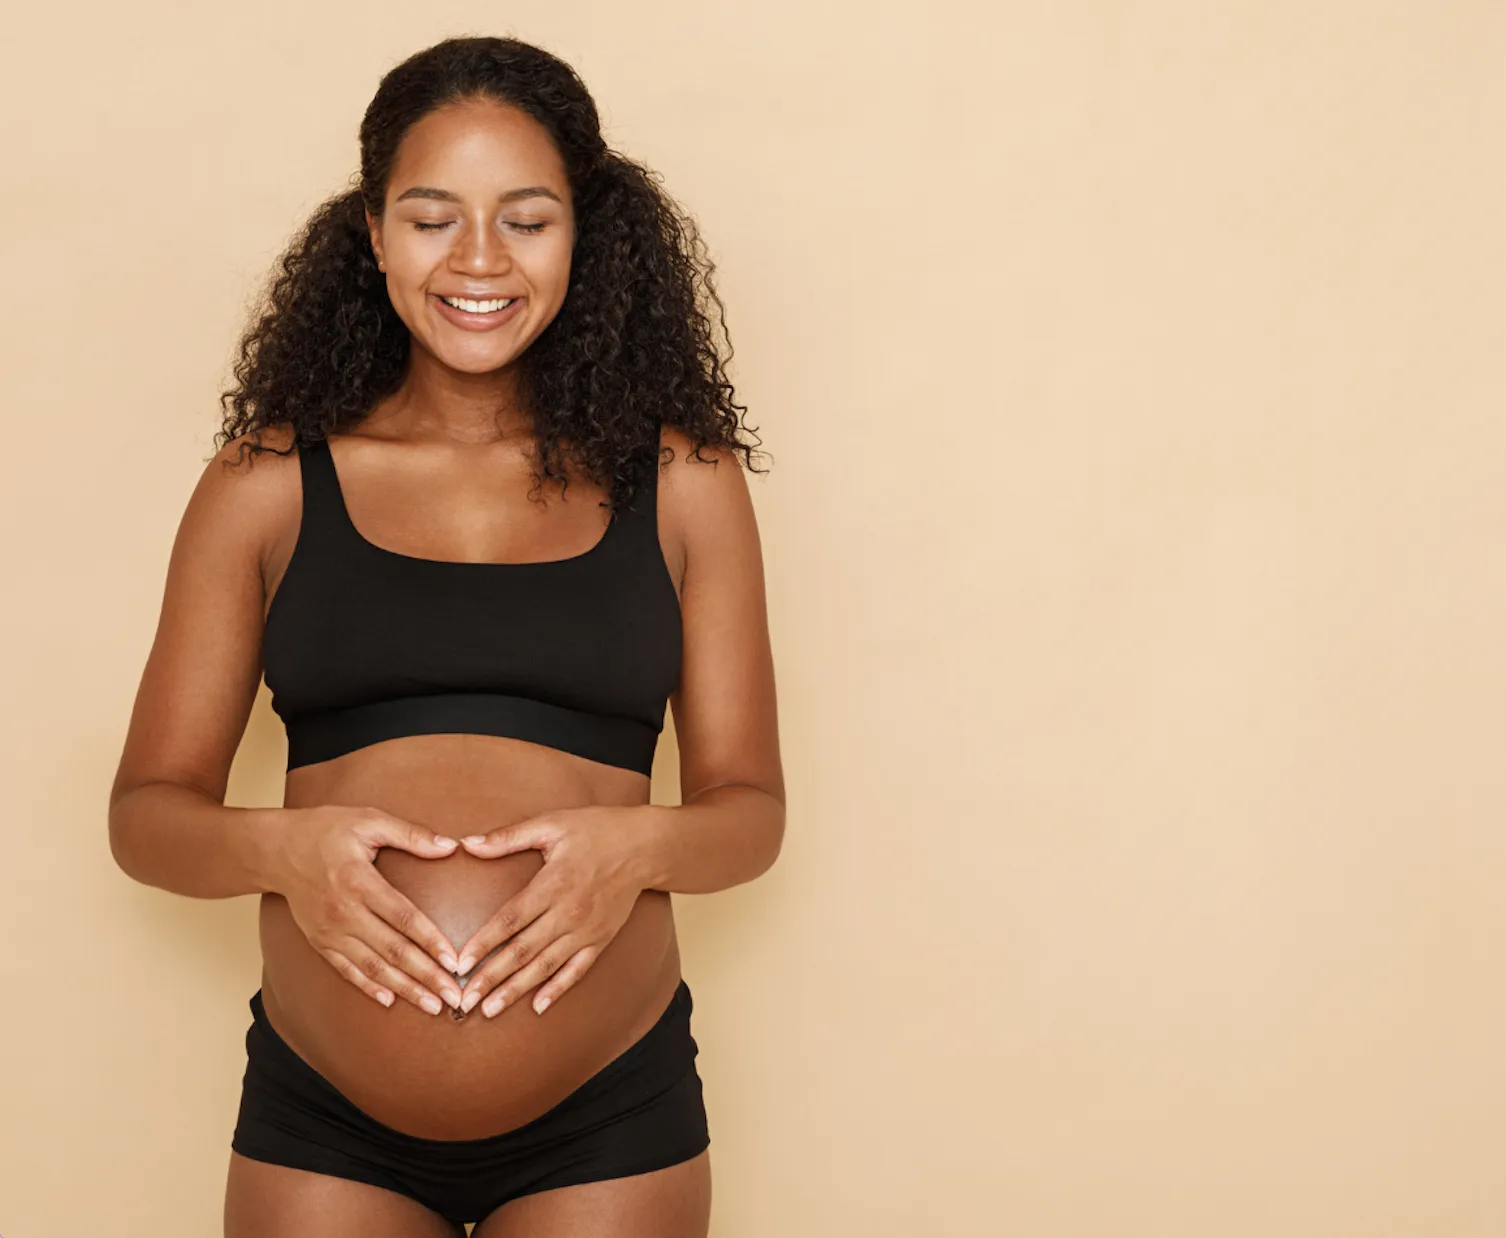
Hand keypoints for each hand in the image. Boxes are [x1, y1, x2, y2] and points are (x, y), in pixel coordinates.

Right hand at [272, 804, 464, 1015]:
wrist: (276, 850)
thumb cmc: (325, 830)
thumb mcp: (368, 819)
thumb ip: (411, 834)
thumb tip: (450, 845)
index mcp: (361, 882)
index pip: (404, 918)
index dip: (431, 941)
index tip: (454, 961)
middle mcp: (345, 913)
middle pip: (393, 950)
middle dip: (426, 976)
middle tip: (455, 996)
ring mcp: (330, 931)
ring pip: (373, 967)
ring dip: (404, 989)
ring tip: (432, 1005)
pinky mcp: (320, 942)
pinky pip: (347, 970)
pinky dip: (368, 987)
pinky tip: (390, 1001)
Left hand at [451, 805, 648, 1017]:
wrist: (645, 846)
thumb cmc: (596, 830)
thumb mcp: (551, 824)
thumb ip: (508, 837)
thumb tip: (468, 844)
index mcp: (552, 884)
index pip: (510, 920)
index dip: (483, 944)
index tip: (460, 964)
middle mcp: (568, 913)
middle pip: (523, 951)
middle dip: (491, 978)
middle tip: (465, 1001)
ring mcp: (586, 930)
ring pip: (545, 966)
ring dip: (516, 990)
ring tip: (490, 1010)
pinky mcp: (601, 939)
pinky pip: (576, 970)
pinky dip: (557, 989)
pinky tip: (538, 1006)